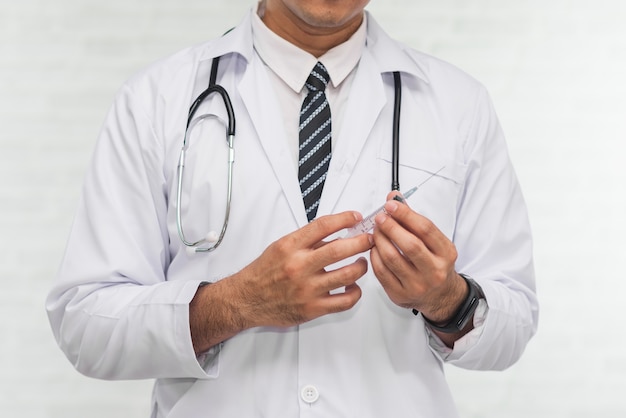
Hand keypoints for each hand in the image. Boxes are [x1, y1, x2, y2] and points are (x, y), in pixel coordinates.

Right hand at [190, 211, 372, 352]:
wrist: (246, 300)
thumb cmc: (264, 273)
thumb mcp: (281, 247)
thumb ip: (307, 241)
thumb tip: (337, 233)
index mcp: (291, 246)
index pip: (323, 226)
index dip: (345, 218)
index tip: (356, 217)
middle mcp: (299, 266)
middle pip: (340, 249)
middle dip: (362, 241)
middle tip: (369, 239)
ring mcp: (307, 289)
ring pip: (348, 274)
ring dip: (362, 266)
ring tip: (362, 262)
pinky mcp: (312, 308)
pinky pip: (345, 301)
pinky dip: (355, 292)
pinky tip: (353, 286)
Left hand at [369, 192, 466, 323]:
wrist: (440, 296)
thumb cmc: (434, 264)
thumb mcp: (433, 242)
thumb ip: (412, 219)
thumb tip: (394, 198)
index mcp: (445, 253)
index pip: (425, 229)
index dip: (406, 214)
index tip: (391, 205)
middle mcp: (434, 271)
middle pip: (410, 245)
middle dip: (391, 227)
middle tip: (380, 217)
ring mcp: (417, 285)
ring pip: (392, 259)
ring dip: (380, 240)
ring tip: (375, 230)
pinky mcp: (400, 294)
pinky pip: (381, 272)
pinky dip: (375, 256)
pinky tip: (374, 247)